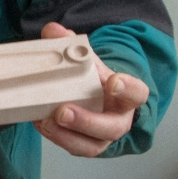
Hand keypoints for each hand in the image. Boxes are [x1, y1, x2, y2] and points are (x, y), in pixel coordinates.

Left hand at [32, 22, 148, 156]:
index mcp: (127, 97)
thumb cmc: (94, 81)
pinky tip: (40, 123)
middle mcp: (118, 120)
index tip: (113, 81)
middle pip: (112, 128)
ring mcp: (102, 138)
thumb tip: (52, 31)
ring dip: (67, 136)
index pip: (137, 94)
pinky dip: (55, 137)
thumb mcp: (88, 61)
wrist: (94, 99)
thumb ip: (73, 45)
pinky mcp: (84, 146)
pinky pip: (72, 147)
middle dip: (87, 121)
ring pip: (91, 146)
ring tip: (46, 121)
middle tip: (64, 111)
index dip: (128, 89)